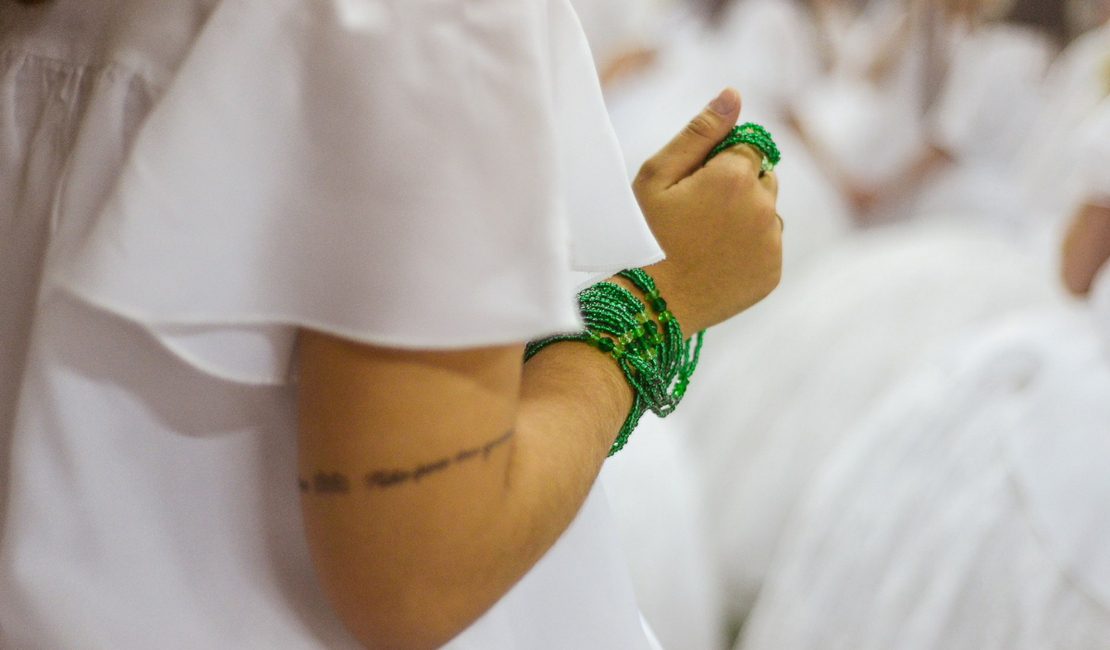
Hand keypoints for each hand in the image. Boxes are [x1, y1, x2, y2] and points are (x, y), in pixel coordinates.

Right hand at [631, 88, 781, 334]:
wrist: (648, 304)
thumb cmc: (643, 235)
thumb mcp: (657, 176)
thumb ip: (699, 131)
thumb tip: (734, 94)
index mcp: (736, 176)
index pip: (747, 145)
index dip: (718, 162)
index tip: (692, 187)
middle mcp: (763, 207)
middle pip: (763, 177)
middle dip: (738, 187)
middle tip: (696, 215)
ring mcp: (771, 243)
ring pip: (767, 213)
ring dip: (746, 217)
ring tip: (704, 241)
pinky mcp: (773, 272)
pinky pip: (767, 247)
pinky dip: (748, 250)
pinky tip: (715, 261)